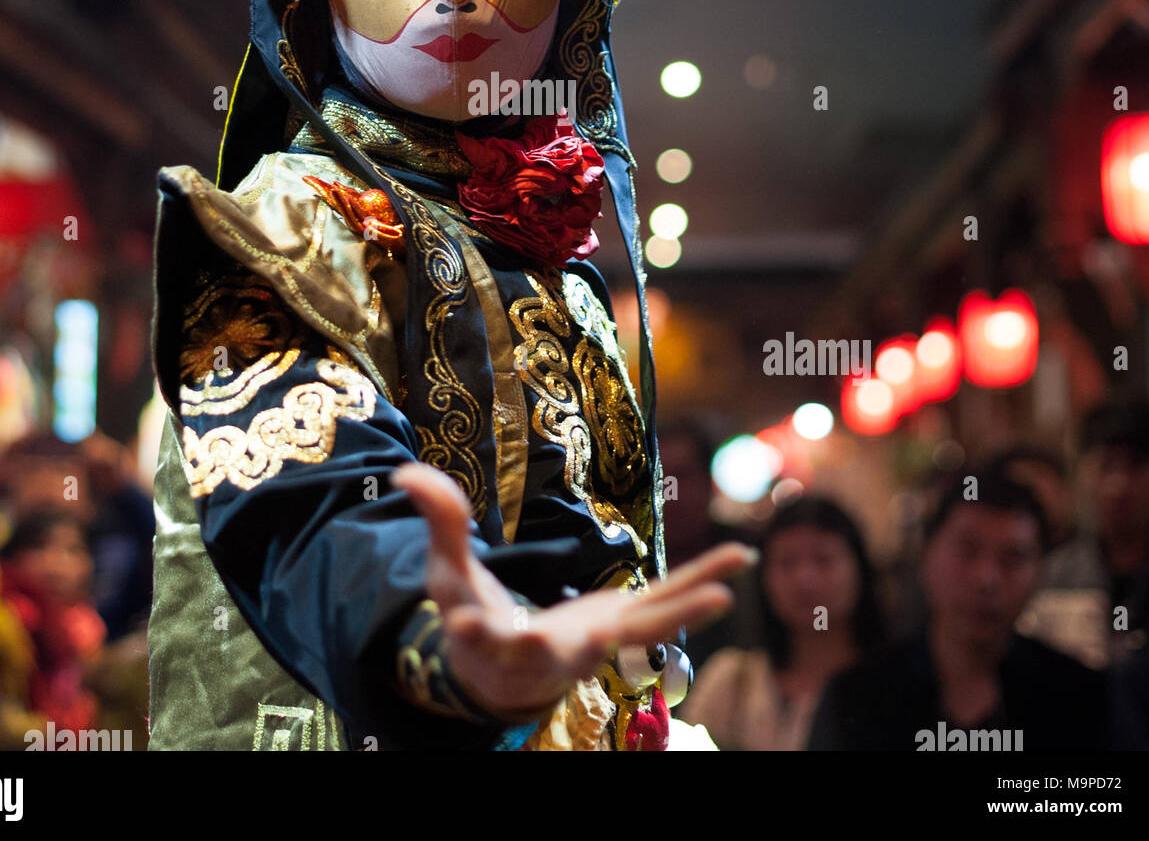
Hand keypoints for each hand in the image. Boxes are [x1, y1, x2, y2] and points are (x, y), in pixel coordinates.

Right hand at [392, 461, 750, 720]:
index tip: (461, 621)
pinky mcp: (625, 627)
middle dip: (606, 640)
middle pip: (583, 648)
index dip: (472, 628)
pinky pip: (669, 605)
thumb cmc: (474, 617)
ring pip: (648, 626)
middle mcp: (558, 654)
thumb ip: (440, 524)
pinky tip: (738, 563)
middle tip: (601, 638)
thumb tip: (409, 473)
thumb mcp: (447, 576)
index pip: (483, 637)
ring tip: (731, 583)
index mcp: (501, 642)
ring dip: (688, 605)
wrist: (509, 674)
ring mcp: (599, 643)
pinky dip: (701, 585)